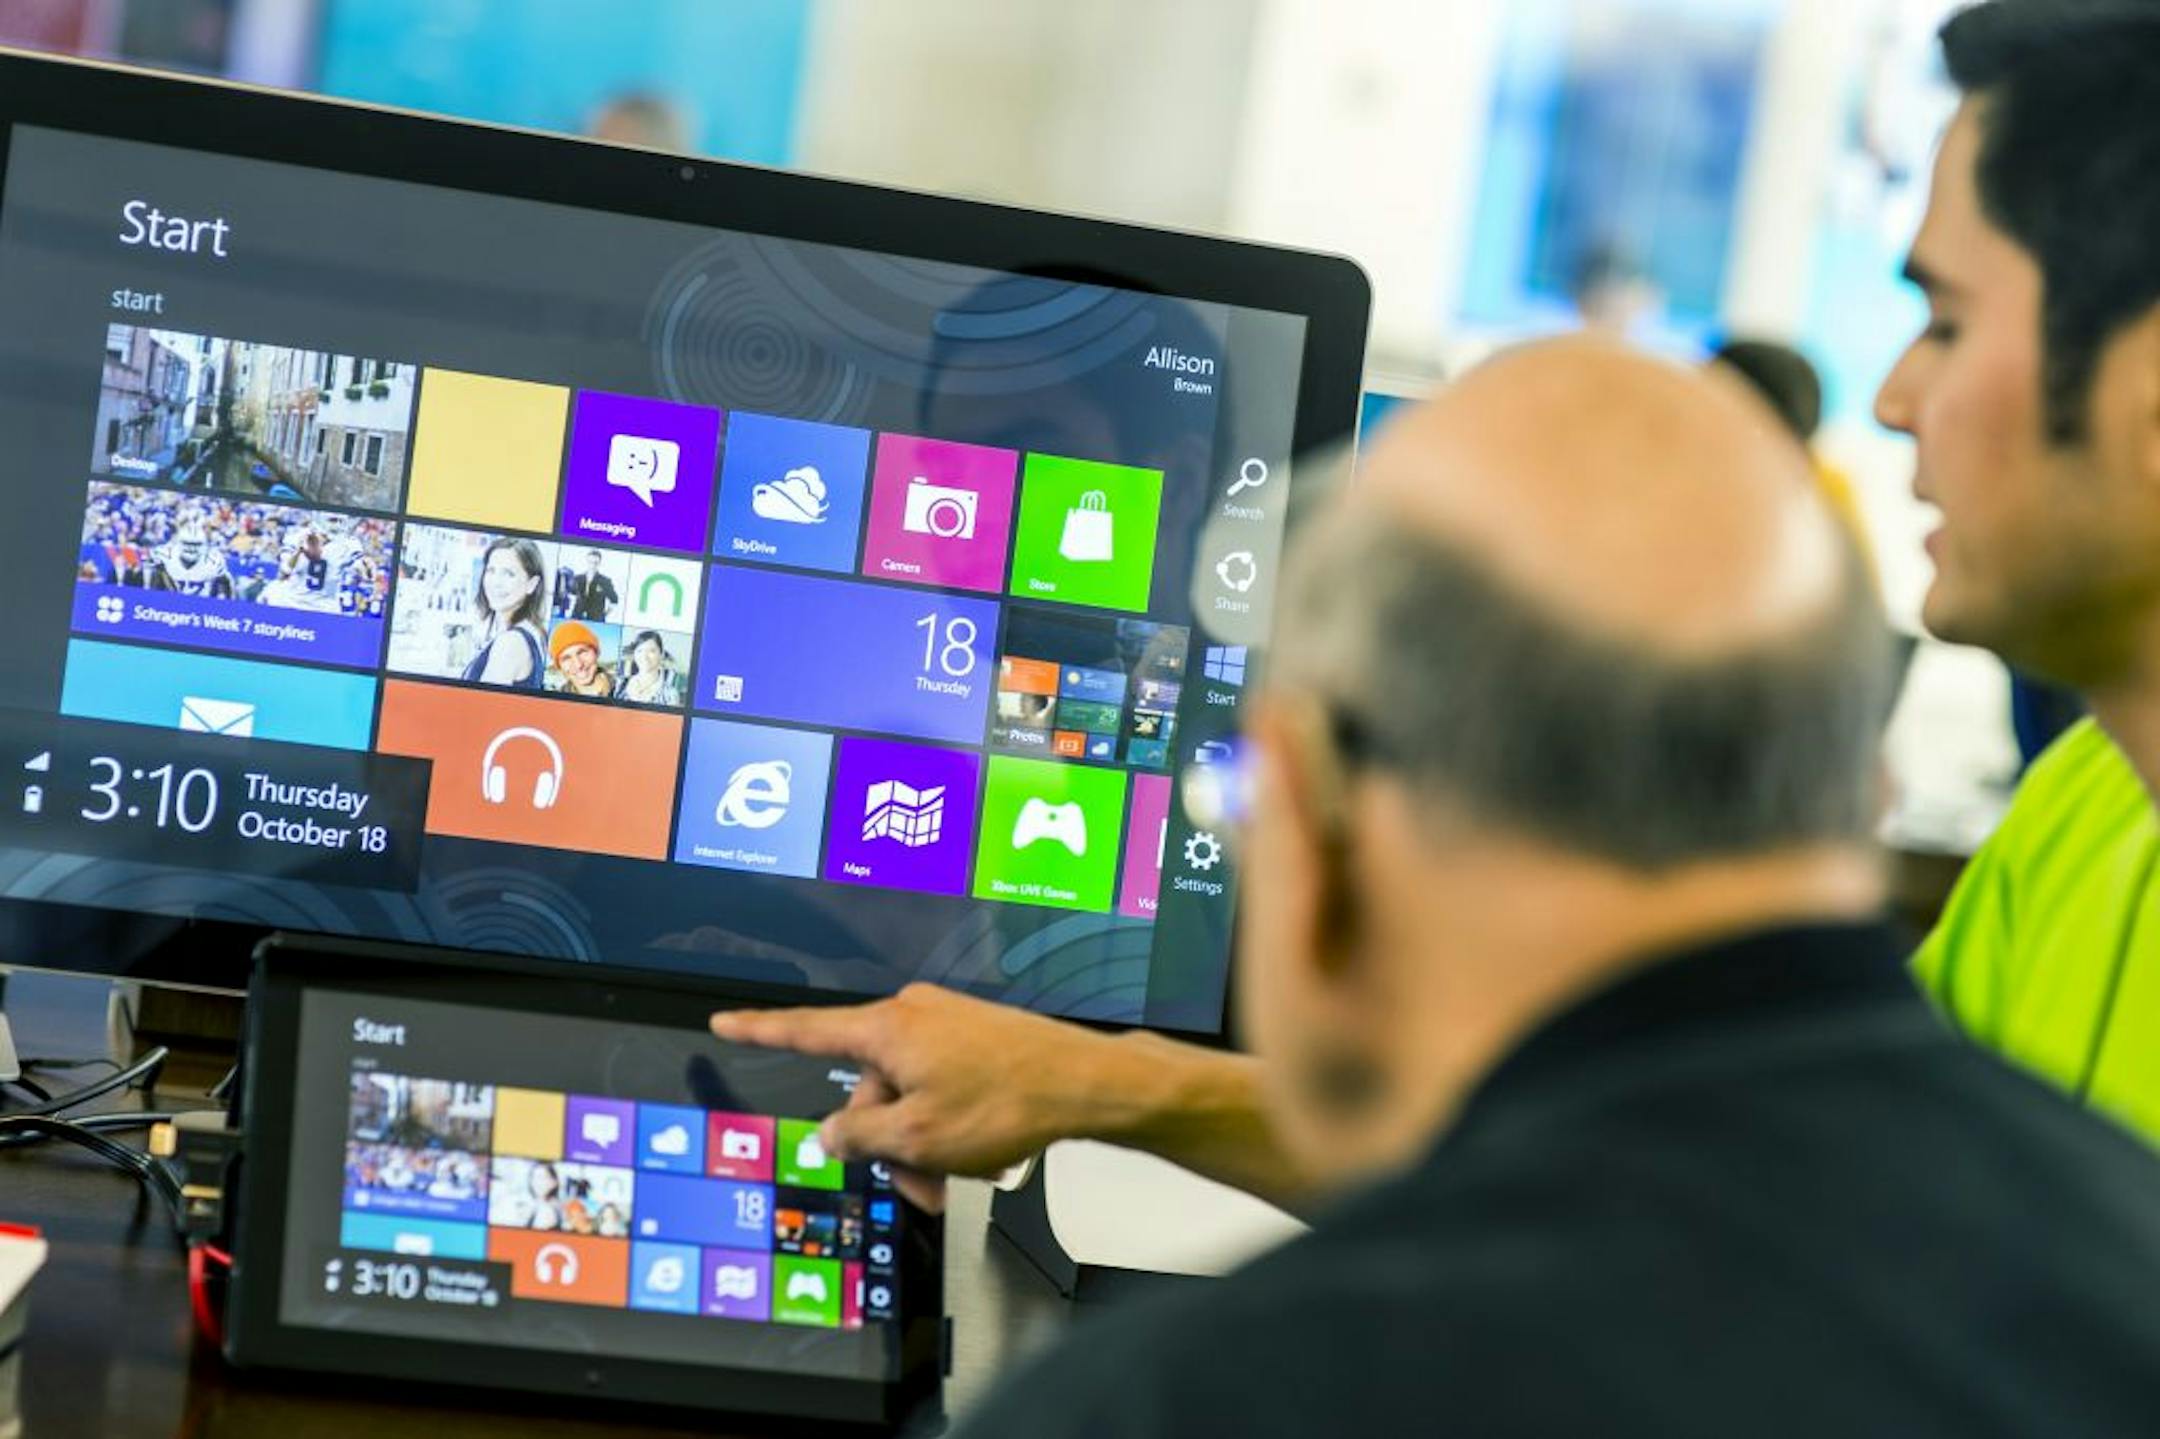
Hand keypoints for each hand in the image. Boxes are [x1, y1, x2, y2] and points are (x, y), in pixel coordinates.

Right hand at [711, 984, 1128, 1212]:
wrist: (1085, 1084)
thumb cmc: (1005, 1101)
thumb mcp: (915, 1138)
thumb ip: (859, 1136)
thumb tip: (833, 1133)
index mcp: (886, 1028)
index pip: (805, 1030)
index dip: (759, 1030)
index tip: (726, 1021)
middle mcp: (912, 1014)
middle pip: (868, 1088)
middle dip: (886, 1142)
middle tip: (919, 1185)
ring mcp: (947, 1024)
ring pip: (908, 1094)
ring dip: (923, 1142)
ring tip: (959, 1174)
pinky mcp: (976, 1038)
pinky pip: (941, 1086)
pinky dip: (949, 1124)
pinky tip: (978, 1153)